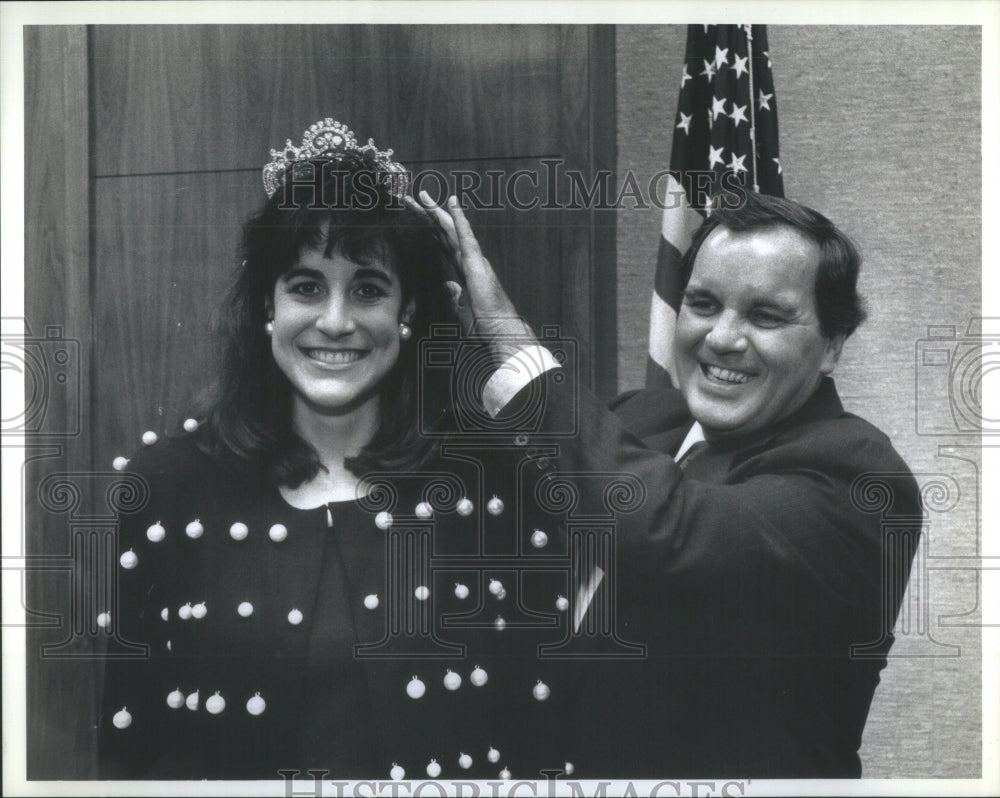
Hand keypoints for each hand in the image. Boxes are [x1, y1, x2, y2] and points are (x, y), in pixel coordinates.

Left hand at [411, 191, 536, 356]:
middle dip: (427, 215)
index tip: (416, 215)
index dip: (428, 228)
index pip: (441, 244)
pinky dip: (459, 219)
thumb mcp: (462, 308)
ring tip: (422, 195)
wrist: (500, 331)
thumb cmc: (485, 323)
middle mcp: (469, 260)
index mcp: (464, 269)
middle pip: (443, 232)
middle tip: (411, 198)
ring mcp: (473, 260)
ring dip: (436, 212)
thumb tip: (447, 285)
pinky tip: (452, 203)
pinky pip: (465, 237)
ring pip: (451, 230)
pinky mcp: (476, 264)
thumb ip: (454, 295)